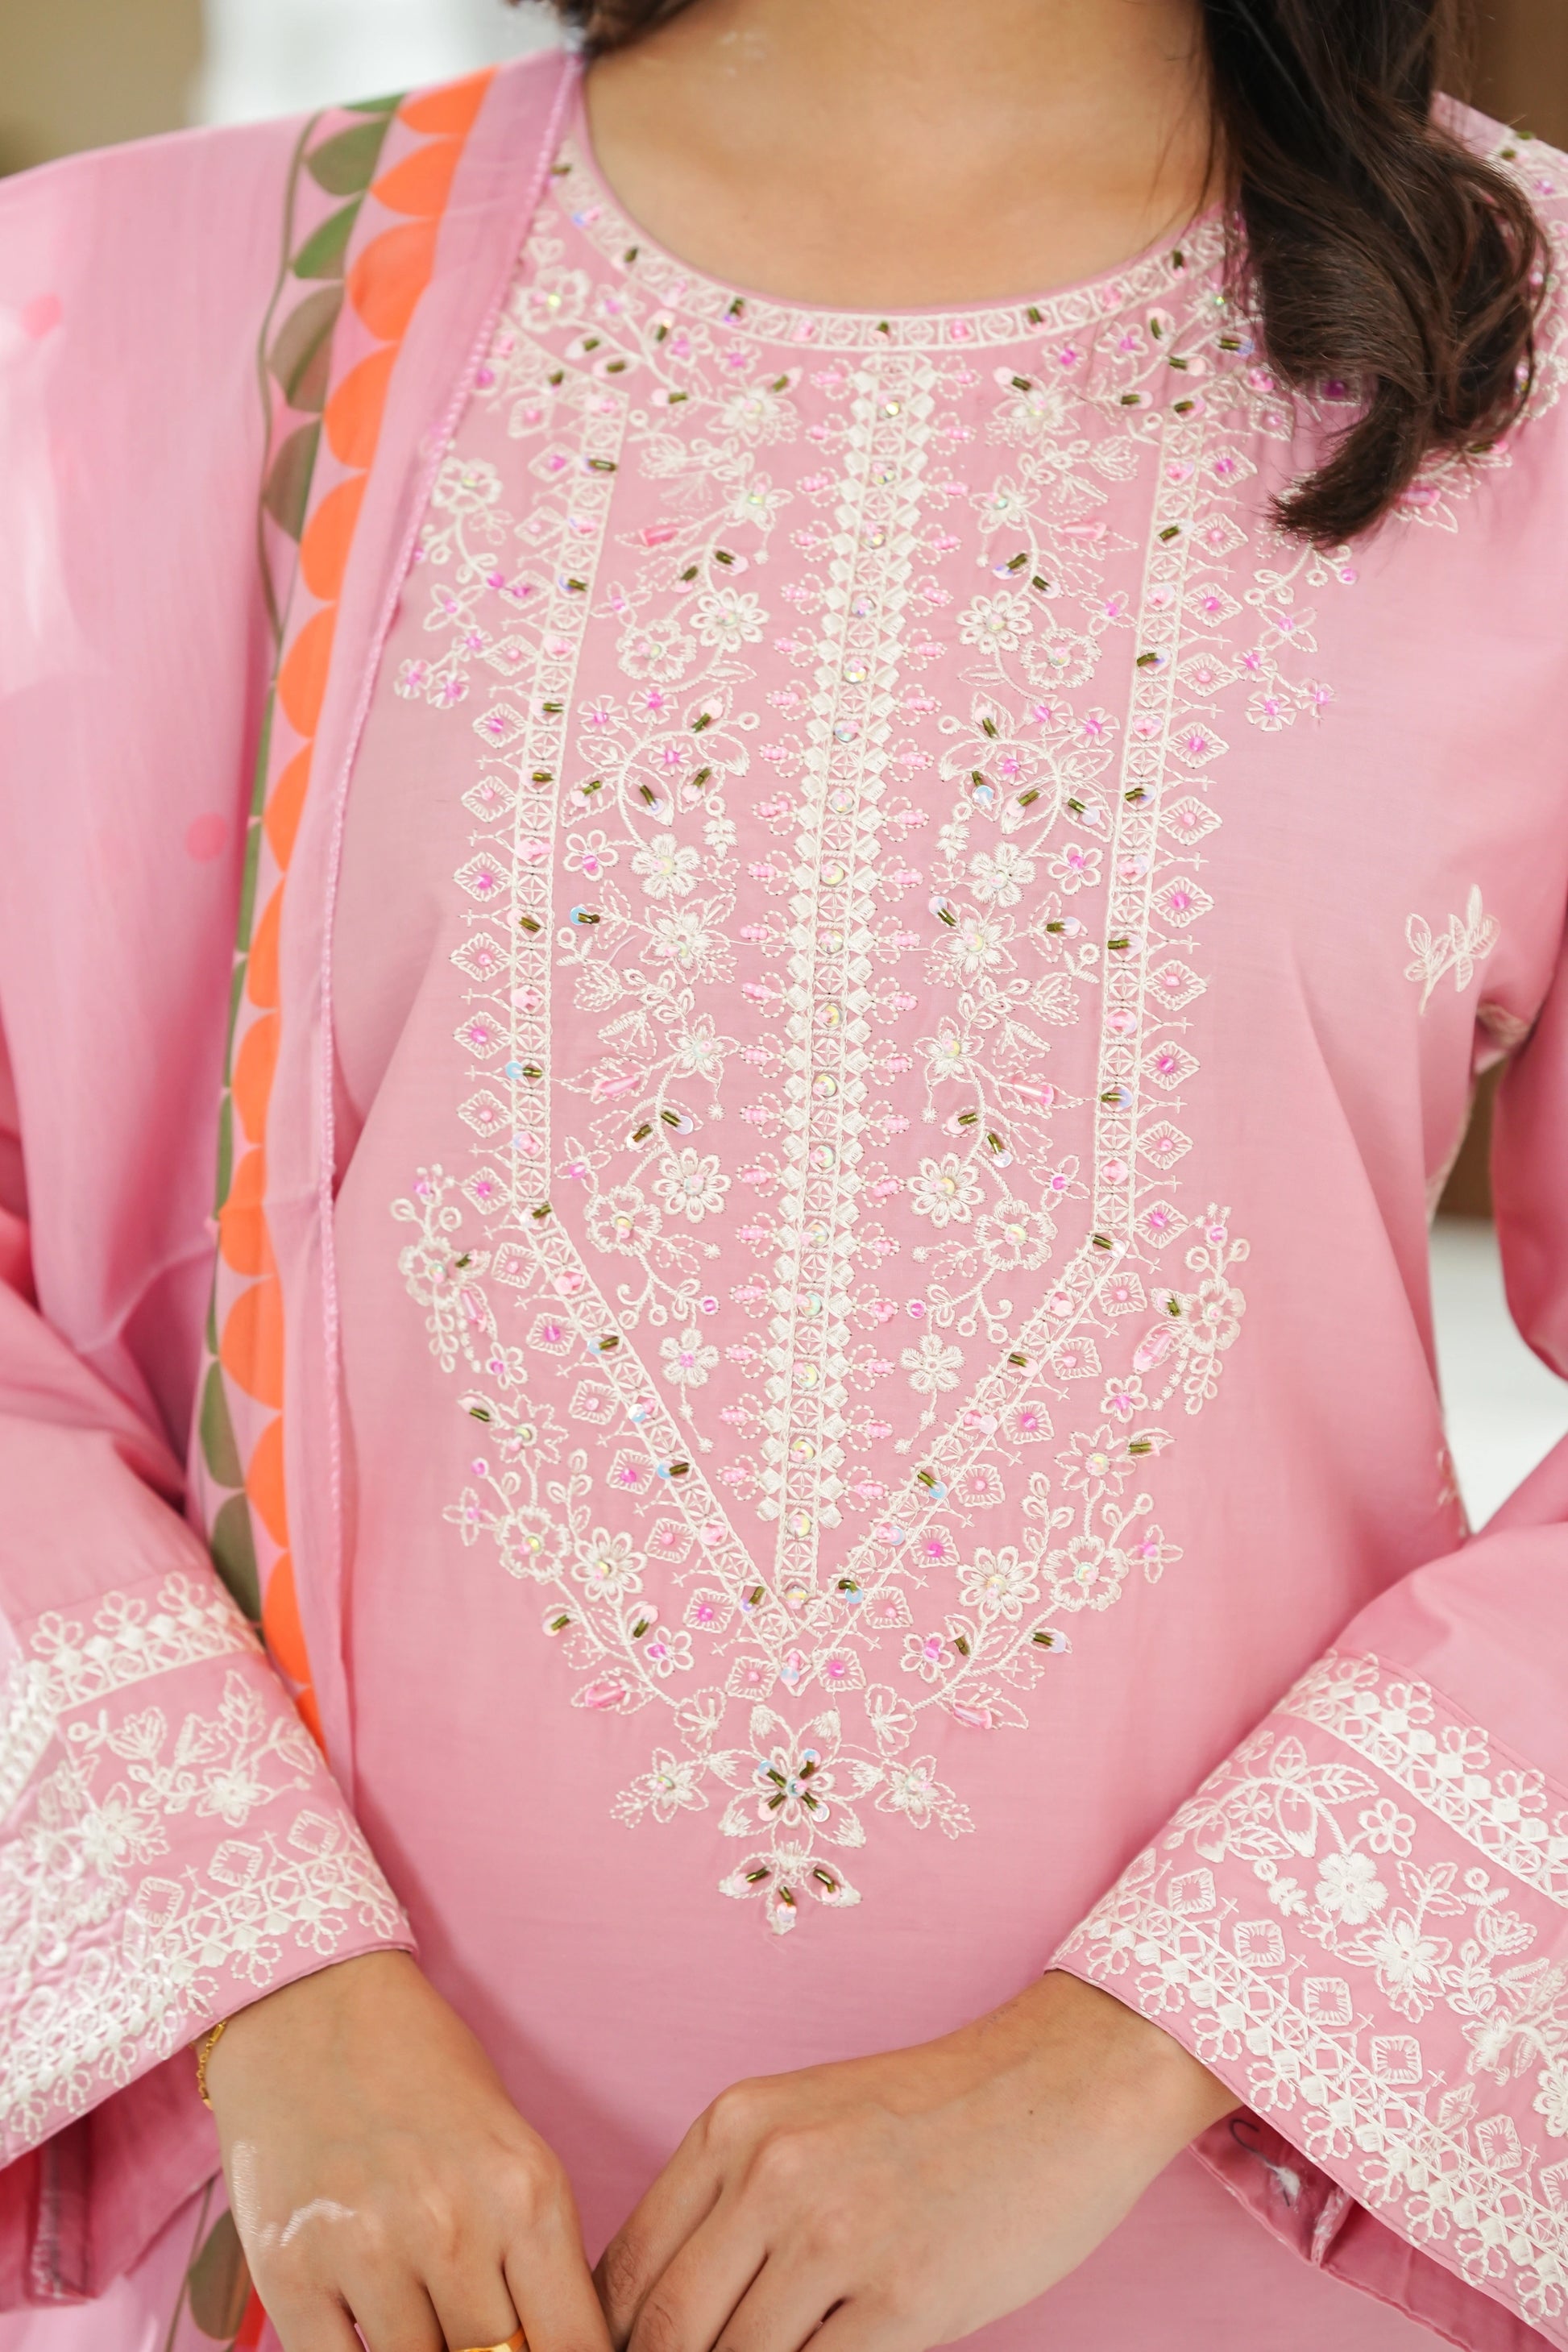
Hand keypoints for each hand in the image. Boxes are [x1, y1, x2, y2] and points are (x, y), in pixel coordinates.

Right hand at [205, 1950, 609, 2351]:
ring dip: (420, 2351)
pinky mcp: (289, 2272)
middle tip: (472, 2323)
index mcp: (527, 2190)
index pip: (573, 2347)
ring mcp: (366, 2251)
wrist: (311, 2006)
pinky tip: (364, 2324)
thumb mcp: (509, 2149)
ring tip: (419, 2306)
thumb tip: (540, 2349)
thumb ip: (530, 2255)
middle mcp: (453, 2224)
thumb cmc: (425, 2075)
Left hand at [596, 1970, 1236, 2351]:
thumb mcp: (806, 2122)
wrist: (1061, 2084)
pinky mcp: (906, 2300)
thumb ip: (731, 2201)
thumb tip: (659, 2313)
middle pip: (666, 2330)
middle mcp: (772, 2175)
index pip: (628, 2269)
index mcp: (735, 2126)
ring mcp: (837, 2239)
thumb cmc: (932, 2112)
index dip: (617, 2340)